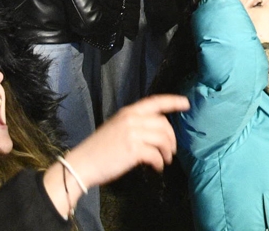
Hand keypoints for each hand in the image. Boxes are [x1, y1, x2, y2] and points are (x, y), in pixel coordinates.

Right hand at [46, 94, 188, 212]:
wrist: (82, 164)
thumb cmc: (98, 149)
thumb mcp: (116, 128)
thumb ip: (134, 125)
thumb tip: (155, 132)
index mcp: (128, 112)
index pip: (155, 101)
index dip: (173, 101)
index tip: (186, 104)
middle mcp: (131, 119)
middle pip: (163, 123)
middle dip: (171, 137)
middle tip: (172, 150)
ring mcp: (132, 133)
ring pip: (163, 138)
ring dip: (168, 151)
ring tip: (166, 160)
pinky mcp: (133, 150)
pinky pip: (156, 154)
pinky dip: (160, 162)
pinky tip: (158, 168)